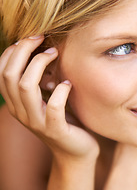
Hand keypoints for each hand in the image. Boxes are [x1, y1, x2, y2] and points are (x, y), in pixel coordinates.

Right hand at [0, 36, 98, 160]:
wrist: (76, 152)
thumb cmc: (64, 120)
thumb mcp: (46, 99)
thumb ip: (40, 82)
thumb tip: (42, 51)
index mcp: (16, 103)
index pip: (1, 72)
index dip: (13, 51)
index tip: (32, 37)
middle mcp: (20, 112)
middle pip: (10, 75)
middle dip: (24, 50)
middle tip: (42, 38)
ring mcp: (36, 122)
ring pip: (26, 87)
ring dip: (39, 65)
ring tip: (55, 53)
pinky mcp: (55, 130)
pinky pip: (54, 106)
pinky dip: (61, 91)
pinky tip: (68, 83)